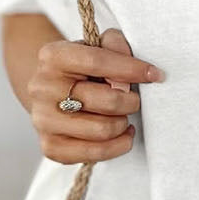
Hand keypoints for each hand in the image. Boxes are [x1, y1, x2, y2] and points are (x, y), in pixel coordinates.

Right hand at [28, 27, 164, 162]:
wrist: (51, 92)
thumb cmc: (80, 68)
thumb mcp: (95, 46)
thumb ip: (115, 45)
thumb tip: (134, 66)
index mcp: (53, 56)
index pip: (98, 62)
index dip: (131, 69)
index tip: (156, 75)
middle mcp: (42, 88)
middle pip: (106, 100)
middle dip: (130, 101)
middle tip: (133, 99)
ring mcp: (43, 120)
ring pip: (102, 130)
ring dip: (123, 123)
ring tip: (124, 116)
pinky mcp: (50, 146)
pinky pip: (94, 154)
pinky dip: (117, 146)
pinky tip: (121, 134)